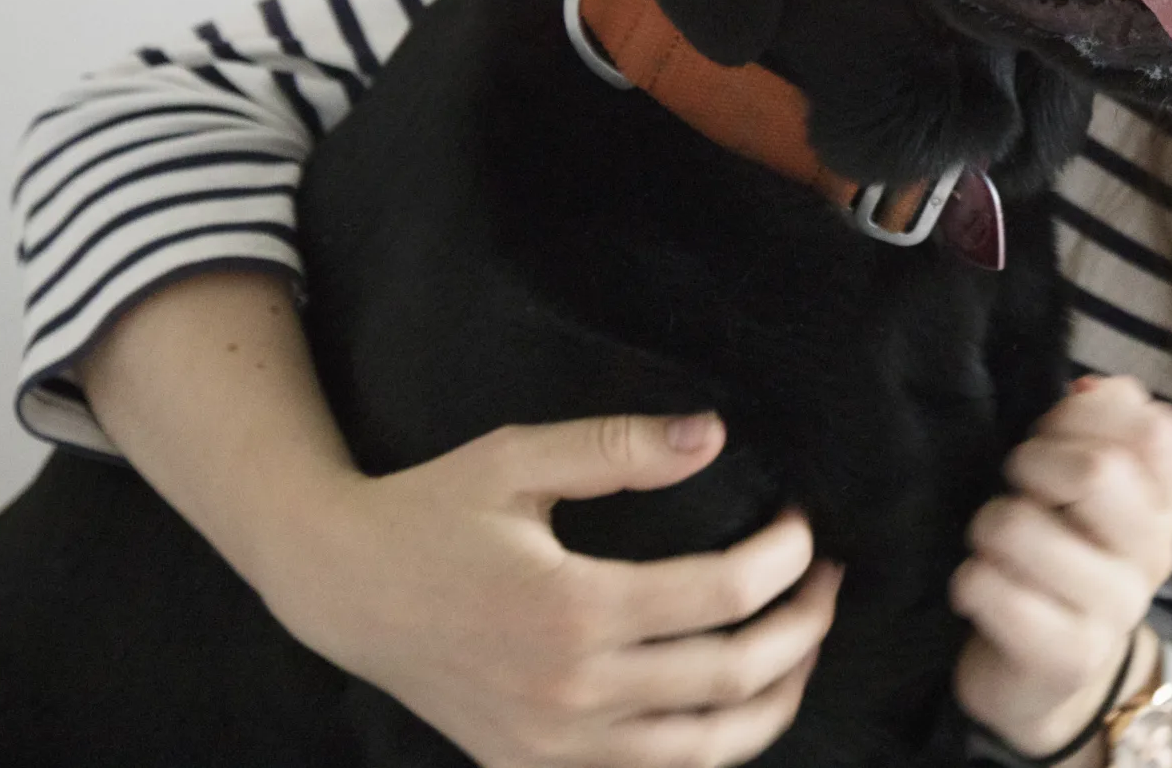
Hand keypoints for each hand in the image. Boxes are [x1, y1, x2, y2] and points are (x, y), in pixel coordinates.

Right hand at [266, 414, 839, 767]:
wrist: (342, 588)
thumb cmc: (432, 510)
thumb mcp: (519, 457)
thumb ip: (619, 446)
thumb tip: (713, 434)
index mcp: (572, 609)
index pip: (722, 595)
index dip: (784, 561)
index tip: (805, 529)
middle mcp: (571, 693)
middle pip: (731, 678)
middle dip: (803, 628)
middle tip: (830, 582)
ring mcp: (553, 746)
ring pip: (705, 750)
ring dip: (776, 700)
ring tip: (804, 646)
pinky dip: (709, 749)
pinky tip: (736, 706)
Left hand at [951, 376, 1171, 755]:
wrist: (1051, 679)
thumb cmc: (1060, 557)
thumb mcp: (1088, 490)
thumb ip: (1097, 426)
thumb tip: (1089, 386)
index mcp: (1166, 501)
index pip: (1154, 425)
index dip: (1086, 413)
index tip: (1054, 435)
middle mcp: (1155, 553)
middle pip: (1097, 470)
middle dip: (1032, 461)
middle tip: (1017, 484)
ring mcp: (1116, 610)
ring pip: (1021, 527)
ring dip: (987, 525)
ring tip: (993, 543)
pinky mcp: (1067, 657)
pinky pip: (990, 588)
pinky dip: (970, 581)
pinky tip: (981, 591)